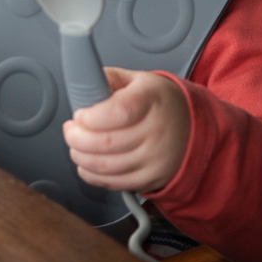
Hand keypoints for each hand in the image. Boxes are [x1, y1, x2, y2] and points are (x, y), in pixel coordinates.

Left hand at [62, 67, 189, 193]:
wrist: (192, 127)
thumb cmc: (158, 101)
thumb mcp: (136, 79)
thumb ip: (108, 79)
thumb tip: (83, 82)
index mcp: (150, 100)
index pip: (119, 112)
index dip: (92, 117)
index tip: (79, 115)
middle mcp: (156, 131)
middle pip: (108, 142)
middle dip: (77, 138)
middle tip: (70, 130)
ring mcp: (156, 159)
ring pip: (108, 166)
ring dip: (81, 157)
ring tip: (74, 145)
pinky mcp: (152, 179)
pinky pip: (116, 183)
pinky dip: (93, 175)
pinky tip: (85, 164)